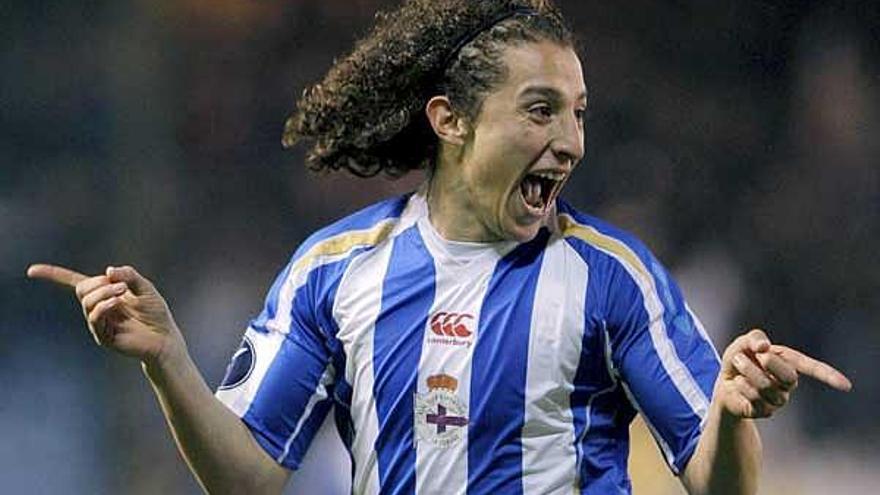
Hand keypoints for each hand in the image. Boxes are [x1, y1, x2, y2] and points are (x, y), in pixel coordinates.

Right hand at [27, 263, 185, 366]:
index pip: (73, 282)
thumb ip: (129, 276)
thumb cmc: (155, 313)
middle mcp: (98, 308)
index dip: (53, 275)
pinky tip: (118, 302)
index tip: (32, 271)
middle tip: (121, 286)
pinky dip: (105, 305)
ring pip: (87, 302)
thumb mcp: (145, 288)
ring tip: (123, 292)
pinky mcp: (103, 336)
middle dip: (99, 283)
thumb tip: (108, 270)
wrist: (164, 337)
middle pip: (82, 289)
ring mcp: (99, 323)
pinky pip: (95, 317)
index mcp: (104, 294)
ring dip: (104, 292)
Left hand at [716, 329, 851, 418]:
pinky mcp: (764, 411)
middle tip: (756, 355)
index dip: (828, 376)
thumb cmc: (740, 359)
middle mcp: (787, 384)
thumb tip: (764, 348)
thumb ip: (754, 338)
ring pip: (767, 387)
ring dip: (748, 372)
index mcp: (788, 363)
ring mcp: (777, 399)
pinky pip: (755, 399)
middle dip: (771, 363)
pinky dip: (742, 386)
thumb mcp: (743, 343)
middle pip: (790, 378)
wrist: (724, 381)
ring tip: (737, 364)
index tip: (846, 385)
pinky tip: (737, 382)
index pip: (812, 369)